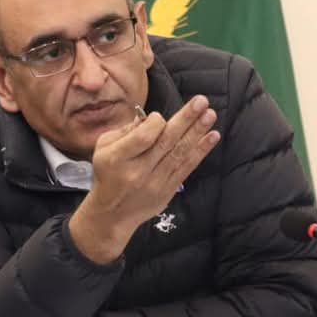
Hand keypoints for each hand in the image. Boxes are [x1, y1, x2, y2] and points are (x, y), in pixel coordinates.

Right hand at [69, 95, 219, 263]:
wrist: (112, 214)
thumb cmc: (108, 174)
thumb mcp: (103, 148)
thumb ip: (125, 130)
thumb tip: (148, 117)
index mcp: (118, 157)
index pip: (144, 136)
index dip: (156, 122)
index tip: (159, 116)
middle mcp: (138, 170)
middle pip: (166, 141)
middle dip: (185, 119)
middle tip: (201, 102)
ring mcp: (155, 182)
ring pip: (179, 153)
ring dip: (197, 132)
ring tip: (211, 114)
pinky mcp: (167, 190)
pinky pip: (186, 167)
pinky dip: (201, 151)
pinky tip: (213, 136)